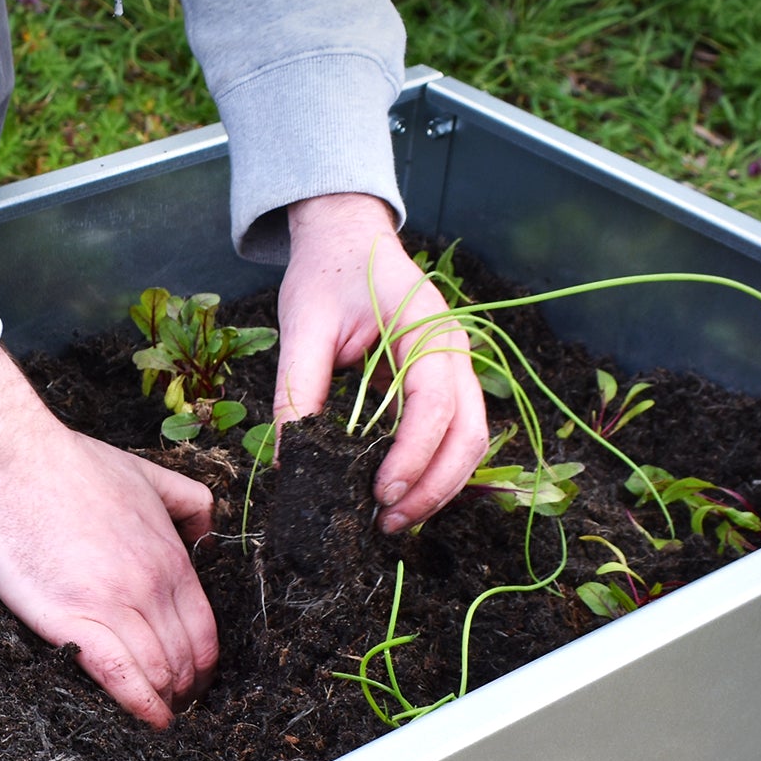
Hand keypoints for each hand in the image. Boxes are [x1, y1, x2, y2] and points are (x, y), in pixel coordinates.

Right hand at [0, 347, 217, 726]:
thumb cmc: (70, 464)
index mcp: (172, 557)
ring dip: (165, 702)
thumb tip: (209, 531)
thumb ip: (187, 502)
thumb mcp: (147, 474)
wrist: (12, 460)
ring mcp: (114, 605)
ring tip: (160, 716)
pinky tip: (150, 720)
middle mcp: (152, 586)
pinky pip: (121, 676)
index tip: (196, 680)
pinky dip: (141, 705)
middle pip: (185, 659)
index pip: (206, 631)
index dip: (204, 665)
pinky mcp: (72, 619)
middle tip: (177, 706)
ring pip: (158, 673)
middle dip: (186, 690)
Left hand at [274, 192, 488, 532]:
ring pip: (471, 439)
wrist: (346, 237)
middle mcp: (454, 348)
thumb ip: (298, 388)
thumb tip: (289, 460)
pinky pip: (455, 433)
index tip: (380, 492)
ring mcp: (456, 366)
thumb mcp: (303, 324)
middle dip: (434, 486)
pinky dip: (435, 470)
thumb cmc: (325, 273)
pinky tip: (401, 494)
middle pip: (470, 432)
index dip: (414, 454)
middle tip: (387, 523)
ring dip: (439, 486)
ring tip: (393, 519)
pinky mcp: (444, 381)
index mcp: (427, 326)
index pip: (436, 402)